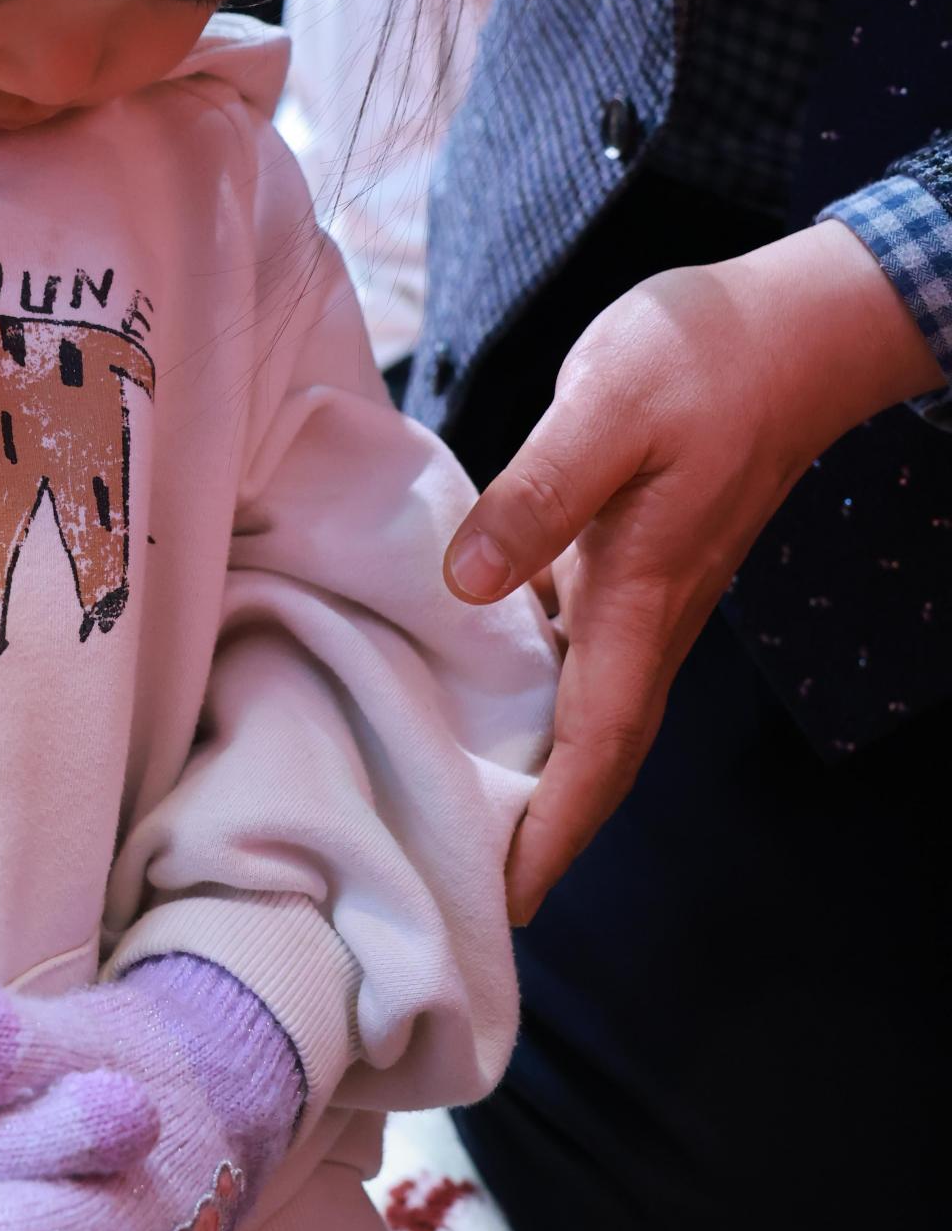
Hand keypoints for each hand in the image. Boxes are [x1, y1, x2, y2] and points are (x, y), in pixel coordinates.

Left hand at [444, 221, 942, 918]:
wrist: (793, 326)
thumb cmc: (705, 358)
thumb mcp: (607, 407)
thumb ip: (539, 495)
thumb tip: (468, 583)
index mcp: (638, 598)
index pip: (596, 749)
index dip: (553, 833)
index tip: (506, 904)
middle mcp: (645, 614)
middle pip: (589, 751)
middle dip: (534, 828)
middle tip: (451, 884)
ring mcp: (642, 588)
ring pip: (578, 702)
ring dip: (524, 760)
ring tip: (437, 797)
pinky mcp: (628, 553)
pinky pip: (568, 642)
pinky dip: (519, 677)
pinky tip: (454, 671)